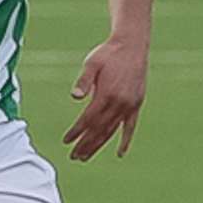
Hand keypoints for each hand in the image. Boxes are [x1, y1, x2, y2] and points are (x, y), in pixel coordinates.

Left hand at [62, 38, 148, 161]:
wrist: (132, 45)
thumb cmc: (108, 53)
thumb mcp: (92, 63)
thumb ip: (83, 81)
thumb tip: (74, 96)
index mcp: (107, 94)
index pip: (88, 119)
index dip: (77, 132)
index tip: (66, 141)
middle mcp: (120, 103)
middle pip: (99, 130)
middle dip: (85, 144)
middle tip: (73, 157)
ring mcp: (129, 106)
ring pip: (112, 131)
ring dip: (98, 145)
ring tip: (85, 157)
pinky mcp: (137, 105)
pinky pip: (130, 127)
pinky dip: (125, 141)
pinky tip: (120, 153)